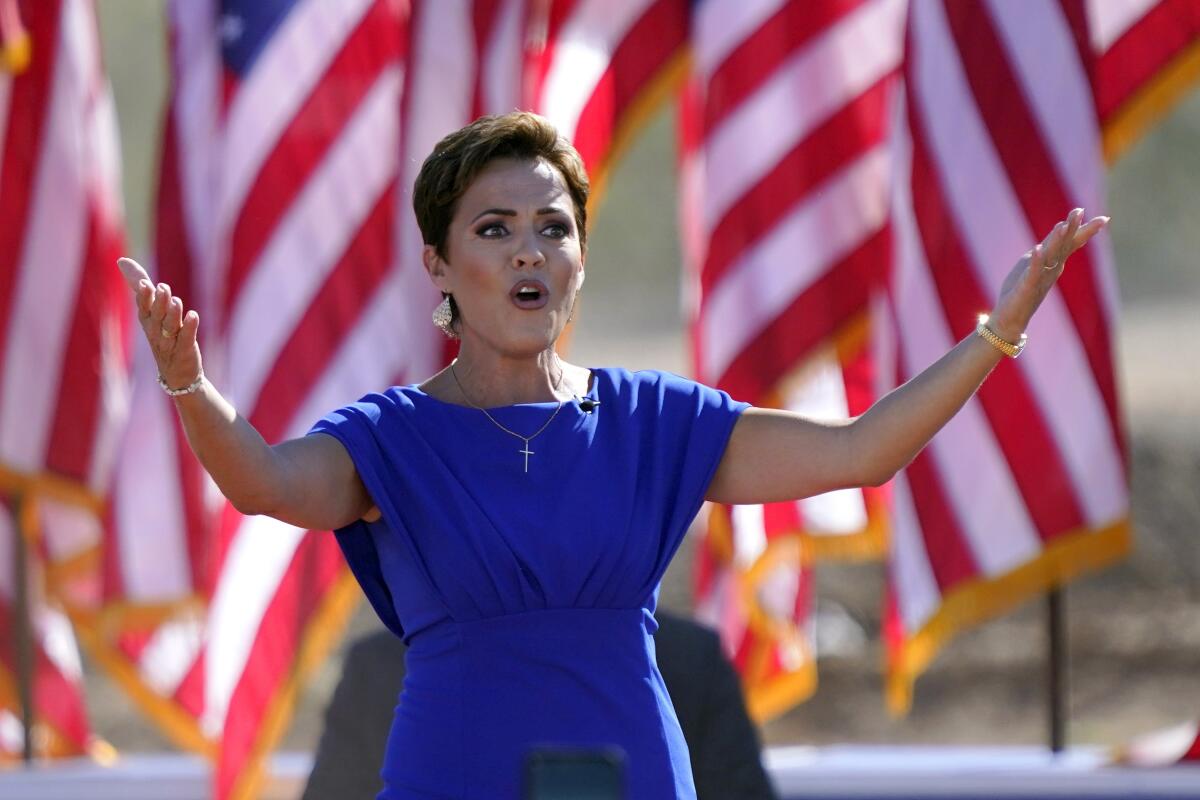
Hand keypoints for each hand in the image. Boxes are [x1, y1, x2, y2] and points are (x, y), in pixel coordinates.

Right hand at [116, 257, 202, 391]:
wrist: (176, 373)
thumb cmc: (162, 335)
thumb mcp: (150, 311)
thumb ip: (139, 286)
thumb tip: (122, 261)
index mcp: (147, 320)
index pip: (143, 307)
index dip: (144, 297)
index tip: (145, 283)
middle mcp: (156, 331)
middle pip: (157, 316)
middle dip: (160, 302)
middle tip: (163, 288)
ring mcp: (170, 342)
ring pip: (170, 327)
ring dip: (173, 314)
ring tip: (177, 301)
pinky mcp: (186, 350)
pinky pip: (186, 338)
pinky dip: (190, 327)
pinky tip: (194, 315)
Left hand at [986, 208, 1109, 341]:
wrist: (1010, 320)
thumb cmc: (1022, 291)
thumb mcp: (1036, 265)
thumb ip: (1048, 249)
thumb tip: (1061, 227)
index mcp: (1053, 264)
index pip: (1071, 244)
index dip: (1085, 231)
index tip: (1104, 218)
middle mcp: (1050, 270)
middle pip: (1064, 246)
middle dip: (1072, 228)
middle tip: (1080, 211)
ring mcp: (1040, 279)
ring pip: (1050, 256)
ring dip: (1056, 240)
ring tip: (1063, 224)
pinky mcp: (1026, 288)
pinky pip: (1032, 273)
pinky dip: (1036, 261)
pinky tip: (1037, 249)